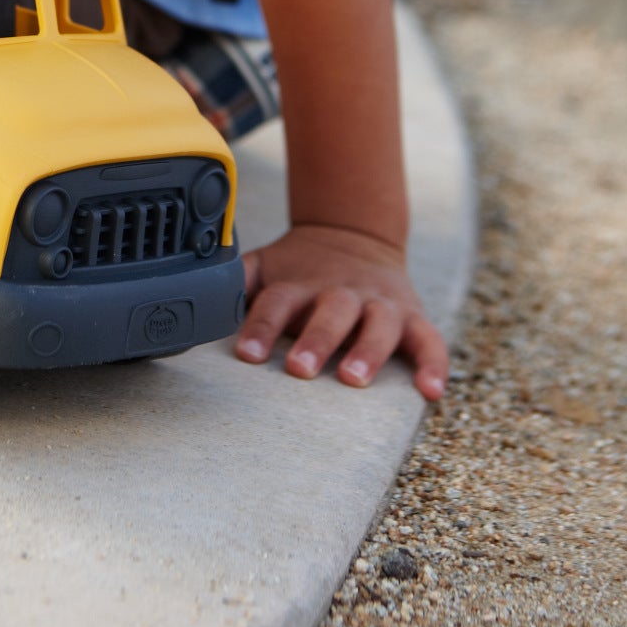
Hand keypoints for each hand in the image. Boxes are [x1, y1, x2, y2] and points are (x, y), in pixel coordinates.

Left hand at [236, 223, 447, 399]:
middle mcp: (341, 292)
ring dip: (368, 351)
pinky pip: (429, 340)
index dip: (262, 328)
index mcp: (300, 284)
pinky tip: (430, 392)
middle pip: (330, 312)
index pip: (277, 302)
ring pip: (379, 324)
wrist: (351, 234)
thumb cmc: (298, 268)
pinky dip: (433, 365)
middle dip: (316, 340)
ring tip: (354, 379)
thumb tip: (192, 299)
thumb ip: (235, 282)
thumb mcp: (265, 266)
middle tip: (299, 370)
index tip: (247, 355)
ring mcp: (380, 302)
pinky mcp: (412, 315)